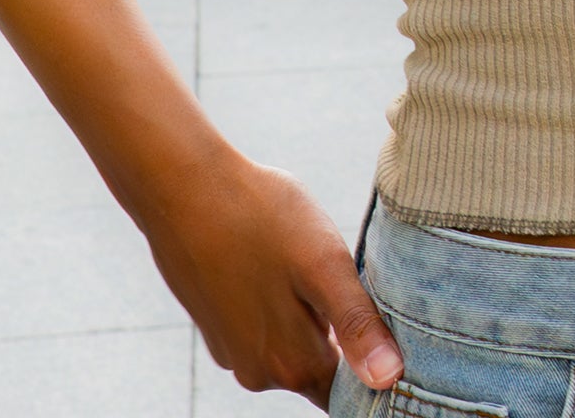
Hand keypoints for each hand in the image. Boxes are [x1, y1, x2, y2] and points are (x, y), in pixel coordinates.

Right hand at [140, 152, 401, 406]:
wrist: (185, 187)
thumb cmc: (260, 218)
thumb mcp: (324, 263)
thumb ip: (357, 326)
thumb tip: (389, 379)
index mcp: (292, 364)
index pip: (348, 388)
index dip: (372, 359)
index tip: (380, 318)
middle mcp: (259, 372)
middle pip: (321, 365)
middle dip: (338, 329)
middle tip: (339, 269)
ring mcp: (232, 350)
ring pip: (292, 342)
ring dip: (308, 311)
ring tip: (304, 257)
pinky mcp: (216, 325)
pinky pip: (263, 325)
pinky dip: (278, 299)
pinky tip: (276, 257)